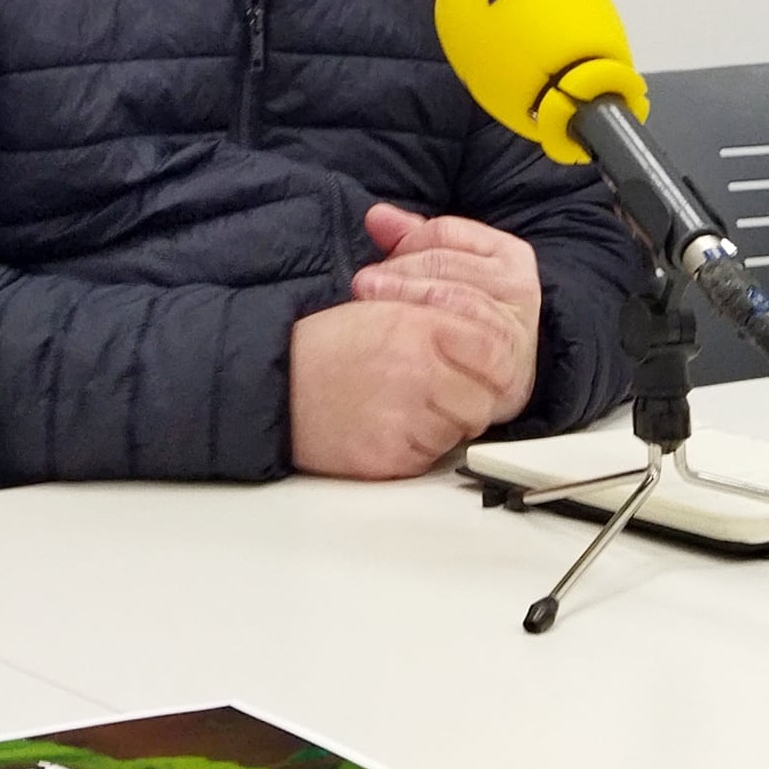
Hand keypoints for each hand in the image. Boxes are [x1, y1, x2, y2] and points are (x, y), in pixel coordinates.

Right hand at [290, 298, 519, 477]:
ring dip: (442, 426)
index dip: (495, 367)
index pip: (495, 353)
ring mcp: (403, 418)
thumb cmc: (327, 346)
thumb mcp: (386, 309)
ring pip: (457, 434)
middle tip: (440, 395)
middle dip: (468, 402)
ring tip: (405, 409)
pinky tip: (388, 427)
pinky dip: (415, 449)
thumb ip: (442, 321)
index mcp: (419, 327)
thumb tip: (496, 342)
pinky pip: (427, 459)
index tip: (484, 372)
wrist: (272, 382)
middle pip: (482, 403)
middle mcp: (417, 372)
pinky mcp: (388, 457)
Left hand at [346, 201, 540, 419]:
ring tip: (370, 307)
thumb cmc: (463, 322)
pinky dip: (438, 336)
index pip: (445, 232)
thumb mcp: (441, 275)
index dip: (404, 244)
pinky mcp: (513, 365)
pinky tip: (406, 340)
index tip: (375, 262)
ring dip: (410, 301)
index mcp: (507, 252)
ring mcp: (519, 325)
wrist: (493, 385)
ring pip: (459, 300)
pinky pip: (475, 342)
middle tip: (363, 285)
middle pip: (449, 265)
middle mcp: (520, 284)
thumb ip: (410, 242)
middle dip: (400, 274)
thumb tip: (376, 217)